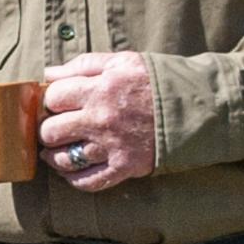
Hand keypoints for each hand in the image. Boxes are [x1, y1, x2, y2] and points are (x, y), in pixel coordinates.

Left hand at [40, 50, 159, 190]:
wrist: (196, 107)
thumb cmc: (157, 81)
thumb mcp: (123, 62)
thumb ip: (84, 64)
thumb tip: (49, 73)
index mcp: (100, 89)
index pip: (53, 97)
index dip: (49, 100)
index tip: (55, 103)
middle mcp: (101, 119)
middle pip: (51, 131)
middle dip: (47, 130)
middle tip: (53, 128)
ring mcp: (111, 146)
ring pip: (64, 159)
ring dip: (54, 156)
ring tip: (54, 151)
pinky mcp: (124, 167)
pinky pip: (88, 181)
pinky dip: (74, 179)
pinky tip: (70, 170)